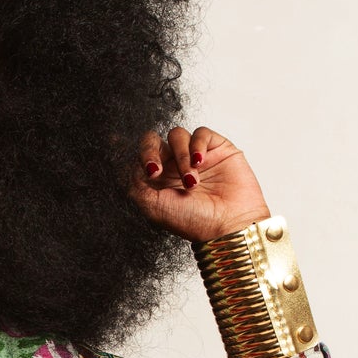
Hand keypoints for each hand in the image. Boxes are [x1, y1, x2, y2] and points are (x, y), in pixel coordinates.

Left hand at [130, 126, 268, 242]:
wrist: (229, 224)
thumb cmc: (195, 221)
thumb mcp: (154, 207)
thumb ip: (135, 185)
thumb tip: (128, 164)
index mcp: (158, 180)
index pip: (141, 156)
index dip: (135, 153)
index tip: (137, 160)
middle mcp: (174, 166)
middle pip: (154, 140)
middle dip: (150, 150)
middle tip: (155, 170)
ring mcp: (195, 156)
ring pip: (177, 135)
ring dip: (181, 157)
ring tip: (191, 181)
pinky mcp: (216, 148)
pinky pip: (200, 133)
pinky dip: (197, 145)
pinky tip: (200, 162)